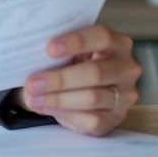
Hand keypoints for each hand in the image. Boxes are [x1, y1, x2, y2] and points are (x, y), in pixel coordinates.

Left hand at [15, 24, 140, 135]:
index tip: (50, 49)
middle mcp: (127, 68)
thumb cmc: (74, 64)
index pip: (102, 36)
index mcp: (117, 43)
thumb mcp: (69, 52)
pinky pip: (91, 119)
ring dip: (57, 99)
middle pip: (94, 72)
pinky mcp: (117, 118)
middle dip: (59, 79)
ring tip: (33, 97)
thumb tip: (31, 54)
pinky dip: (64, 114)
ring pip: (91, 98)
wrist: (81, 89)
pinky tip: (45, 107)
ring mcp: (125, 95)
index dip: (76, 41)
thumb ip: (59, 51)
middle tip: (32, 82)